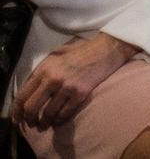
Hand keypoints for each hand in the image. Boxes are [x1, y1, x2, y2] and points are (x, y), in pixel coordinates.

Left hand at [13, 33, 137, 128]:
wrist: (106, 49)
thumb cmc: (81, 51)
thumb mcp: (56, 56)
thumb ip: (42, 72)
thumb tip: (29, 91)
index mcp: (44, 69)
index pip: (22, 95)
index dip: (17, 110)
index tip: (17, 118)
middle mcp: (53, 78)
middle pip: (32, 107)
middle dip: (29, 119)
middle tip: (31, 124)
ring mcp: (67, 86)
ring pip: (48, 113)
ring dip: (44, 122)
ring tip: (44, 125)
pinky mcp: (81, 93)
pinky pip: (65, 112)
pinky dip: (59, 120)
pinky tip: (58, 121)